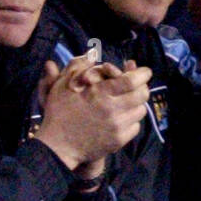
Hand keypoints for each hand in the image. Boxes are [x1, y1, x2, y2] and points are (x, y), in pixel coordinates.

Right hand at [35, 55, 151, 171]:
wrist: (57, 146)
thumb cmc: (58, 112)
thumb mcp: (62, 84)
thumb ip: (78, 66)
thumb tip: (92, 54)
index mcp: (100, 93)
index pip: (132, 80)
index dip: (142, 73)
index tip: (143, 71)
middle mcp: (113, 109)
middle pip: (142, 95)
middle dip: (142, 87)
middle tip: (136, 85)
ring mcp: (118, 127)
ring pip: (141, 111)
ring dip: (136, 103)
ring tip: (126, 102)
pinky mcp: (119, 140)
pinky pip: (135, 126)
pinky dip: (131, 120)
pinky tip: (120, 118)